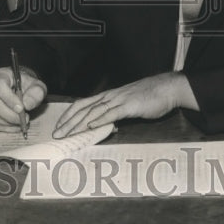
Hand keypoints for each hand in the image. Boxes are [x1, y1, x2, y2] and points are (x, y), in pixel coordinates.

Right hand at [0, 66, 46, 132]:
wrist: (21, 89)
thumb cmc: (28, 86)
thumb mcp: (37, 86)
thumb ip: (36, 93)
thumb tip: (27, 105)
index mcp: (2, 75)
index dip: (9, 99)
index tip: (21, 108)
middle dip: (11, 115)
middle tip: (25, 119)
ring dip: (8, 123)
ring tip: (21, 123)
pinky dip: (4, 127)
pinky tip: (15, 126)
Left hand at [53, 73, 196, 137]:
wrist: (167, 88)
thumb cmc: (149, 97)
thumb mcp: (129, 106)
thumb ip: (117, 115)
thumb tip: (110, 125)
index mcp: (107, 96)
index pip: (82, 104)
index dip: (69, 115)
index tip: (59, 126)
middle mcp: (109, 96)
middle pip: (83, 109)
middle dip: (67, 122)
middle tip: (56, 134)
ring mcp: (118, 100)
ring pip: (93, 112)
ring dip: (78, 124)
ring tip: (67, 134)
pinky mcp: (129, 106)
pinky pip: (111, 113)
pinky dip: (99, 120)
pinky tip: (89, 126)